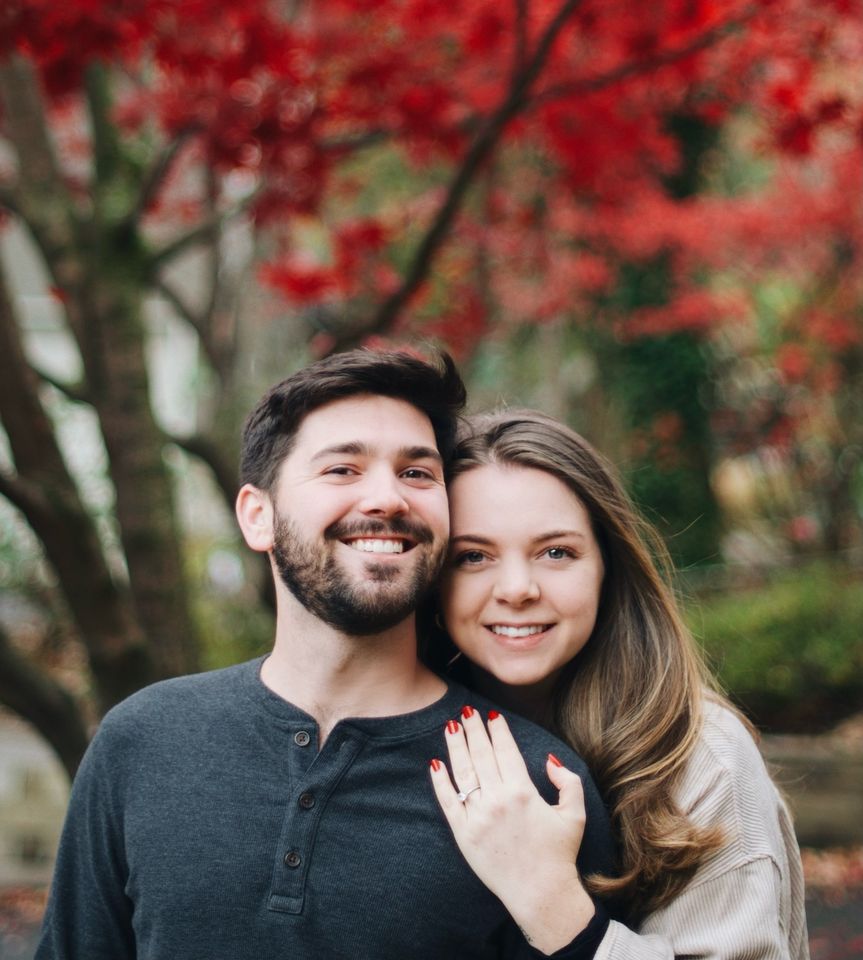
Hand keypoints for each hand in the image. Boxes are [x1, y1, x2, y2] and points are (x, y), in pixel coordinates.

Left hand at [429, 707, 594, 953]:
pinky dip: (440, 782)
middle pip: (481, 755)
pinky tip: (435, 764)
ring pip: (462, 772)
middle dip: (473, 729)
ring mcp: (478, 817)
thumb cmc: (559, 854)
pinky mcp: (464, 834)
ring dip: (455, 746)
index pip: (505, 750)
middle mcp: (498, 800)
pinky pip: (448, 801)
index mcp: (523, 792)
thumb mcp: (574, 814)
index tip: (491, 714)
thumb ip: (567, 781)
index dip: (497, 730)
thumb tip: (548, 760)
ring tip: (450, 726)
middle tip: (466, 711)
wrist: (540, 894)